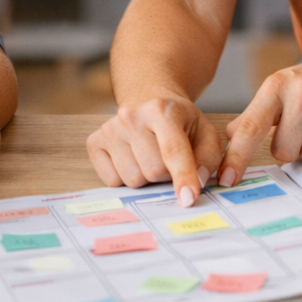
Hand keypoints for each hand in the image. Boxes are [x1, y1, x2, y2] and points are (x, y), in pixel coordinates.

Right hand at [87, 95, 222, 207]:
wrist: (149, 102)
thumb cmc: (180, 123)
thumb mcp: (205, 133)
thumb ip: (207, 158)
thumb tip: (197, 181)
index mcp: (162, 109)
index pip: (173, 151)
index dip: (183, 177)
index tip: (188, 199)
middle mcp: (131, 116)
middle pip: (154, 171)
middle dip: (167, 175)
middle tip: (169, 159)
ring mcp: (109, 129)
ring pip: (133, 180)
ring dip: (146, 178)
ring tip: (150, 157)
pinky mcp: (94, 143)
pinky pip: (112, 181)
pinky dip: (125, 178)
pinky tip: (132, 159)